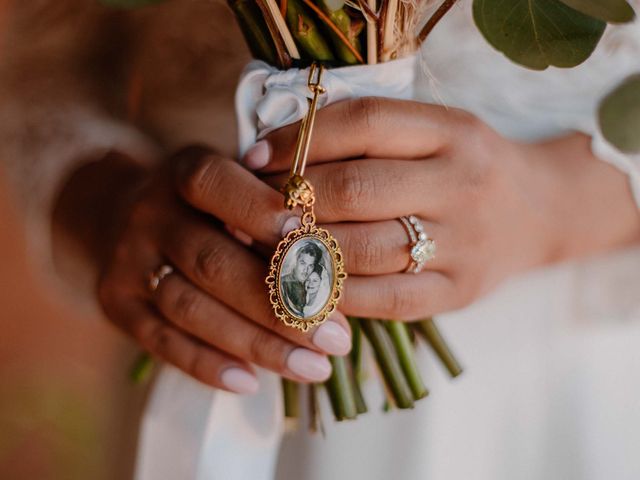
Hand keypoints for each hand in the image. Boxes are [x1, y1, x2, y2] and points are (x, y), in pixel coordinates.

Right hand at [96, 147, 352, 393]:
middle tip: (337, 338)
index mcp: (183, 172)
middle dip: (281, 305)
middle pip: (213, 262)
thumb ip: (273, 208)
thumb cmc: (208, 203)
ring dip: (257, 344)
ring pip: (191, 309)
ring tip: (315, 368)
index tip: (319, 244)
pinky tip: (253, 383)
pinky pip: (161, 342)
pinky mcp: (116, 304)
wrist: (122, 212)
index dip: (263, 212)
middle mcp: (149, 214)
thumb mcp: (235, 181)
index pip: (216, 186)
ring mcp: (128, 261)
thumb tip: (336, 263)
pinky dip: (208, 365)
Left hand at [240, 97, 637, 319]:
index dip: (299, 140)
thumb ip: (368, 138)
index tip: (255, 157)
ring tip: (267, 247)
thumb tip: (275, 157)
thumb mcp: (432, 133)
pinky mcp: (459, 292)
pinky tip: (305, 284)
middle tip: (253, 208)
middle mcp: (463, 183)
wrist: (538, 211)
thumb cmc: (465, 167)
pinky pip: (386, 300)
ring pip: (365, 249)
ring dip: (303, 250)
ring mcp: (464, 243)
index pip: (363, 125)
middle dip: (292, 200)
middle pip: (356, 189)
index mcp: (453, 131)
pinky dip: (335, 295)